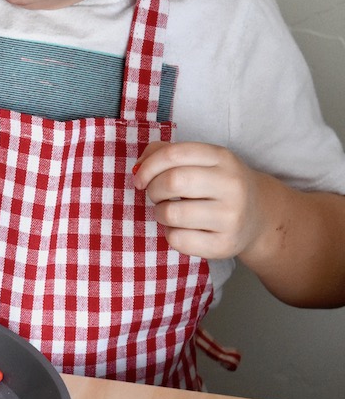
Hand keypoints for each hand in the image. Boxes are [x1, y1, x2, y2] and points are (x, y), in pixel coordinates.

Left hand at [132, 141, 265, 261]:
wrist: (259, 216)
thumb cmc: (218, 184)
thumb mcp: (202, 161)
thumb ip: (167, 154)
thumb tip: (138, 168)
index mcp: (222, 158)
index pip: (174, 154)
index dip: (148, 166)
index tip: (140, 178)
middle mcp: (231, 185)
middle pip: (172, 182)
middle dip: (153, 190)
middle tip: (156, 195)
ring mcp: (231, 217)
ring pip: (172, 213)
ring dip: (159, 213)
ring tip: (169, 212)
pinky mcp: (224, 245)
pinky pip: (178, 240)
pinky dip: (170, 234)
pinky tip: (182, 229)